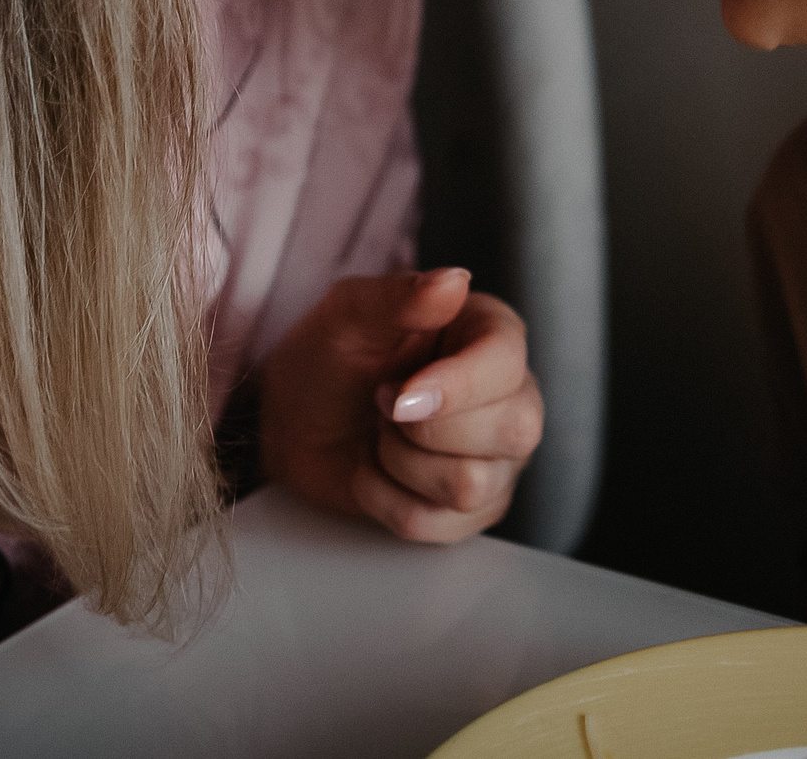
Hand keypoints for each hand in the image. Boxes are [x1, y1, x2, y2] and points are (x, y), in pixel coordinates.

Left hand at [258, 267, 543, 543]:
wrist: (293, 424)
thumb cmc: (328, 358)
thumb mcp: (349, 314)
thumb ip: (399, 296)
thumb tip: (454, 282)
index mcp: (491, 334)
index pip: (508, 363)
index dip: (457, 386)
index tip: (397, 394)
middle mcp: (511, 396)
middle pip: (513, 430)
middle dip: (426, 429)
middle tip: (383, 404)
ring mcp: (499, 458)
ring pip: (472, 485)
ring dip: (401, 464)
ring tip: (381, 435)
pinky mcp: (474, 508)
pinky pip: (438, 524)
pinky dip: (387, 501)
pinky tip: (377, 470)